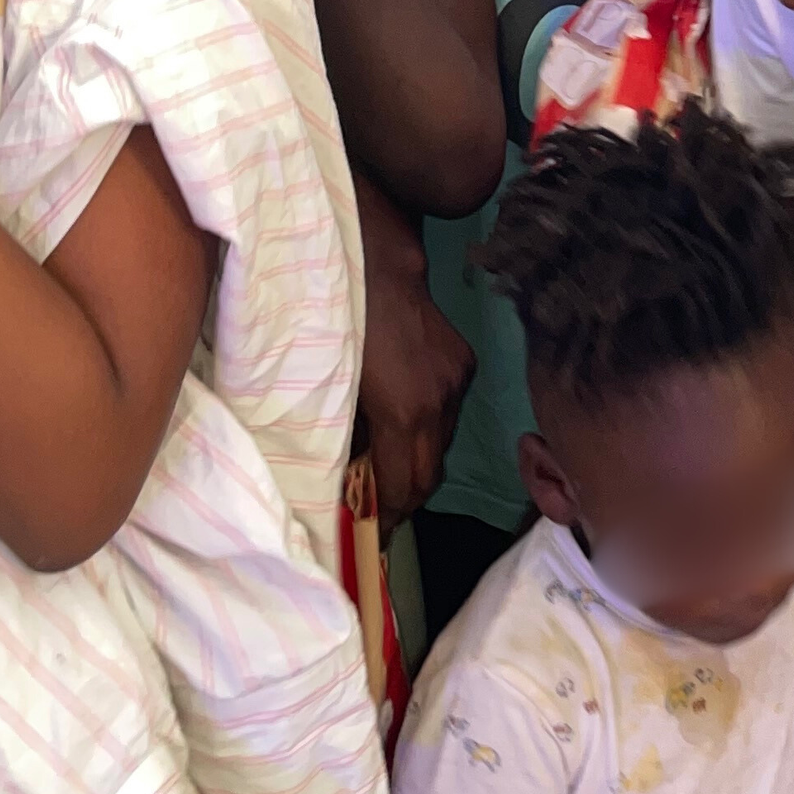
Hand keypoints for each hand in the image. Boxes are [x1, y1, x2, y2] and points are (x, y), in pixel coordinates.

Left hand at [352, 183, 473, 523]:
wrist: (375, 258)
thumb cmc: (334, 321)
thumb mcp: (328, 386)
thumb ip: (343, 436)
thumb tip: (346, 475)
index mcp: (408, 410)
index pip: (407, 485)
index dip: (390, 516)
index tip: (374, 534)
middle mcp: (443, 399)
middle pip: (432, 473)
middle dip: (406, 498)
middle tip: (378, 512)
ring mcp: (458, 378)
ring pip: (443, 443)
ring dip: (417, 462)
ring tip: (385, 469)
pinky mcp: (465, 360)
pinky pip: (448, 412)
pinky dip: (427, 429)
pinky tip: (403, 425)